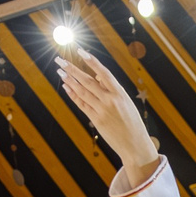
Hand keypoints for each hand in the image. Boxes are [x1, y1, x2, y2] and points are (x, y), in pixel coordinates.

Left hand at [55, 49, 158, 182]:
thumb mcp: (126, 102)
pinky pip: (82, 105)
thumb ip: (111, 89)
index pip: (103, 72)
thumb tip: (95, 76)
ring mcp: (102, 110)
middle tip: (61, 60)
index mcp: (120, 93)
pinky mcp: (96, 120)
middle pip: (87, 81)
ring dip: (69, 80)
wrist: (135, 145)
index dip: (91, 61)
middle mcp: (110, 100)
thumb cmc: (132, 122)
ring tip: (60, 71)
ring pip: (82, 92)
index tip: (80, 51)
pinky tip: (66, 87)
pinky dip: (73, 95)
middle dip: (72, 69)